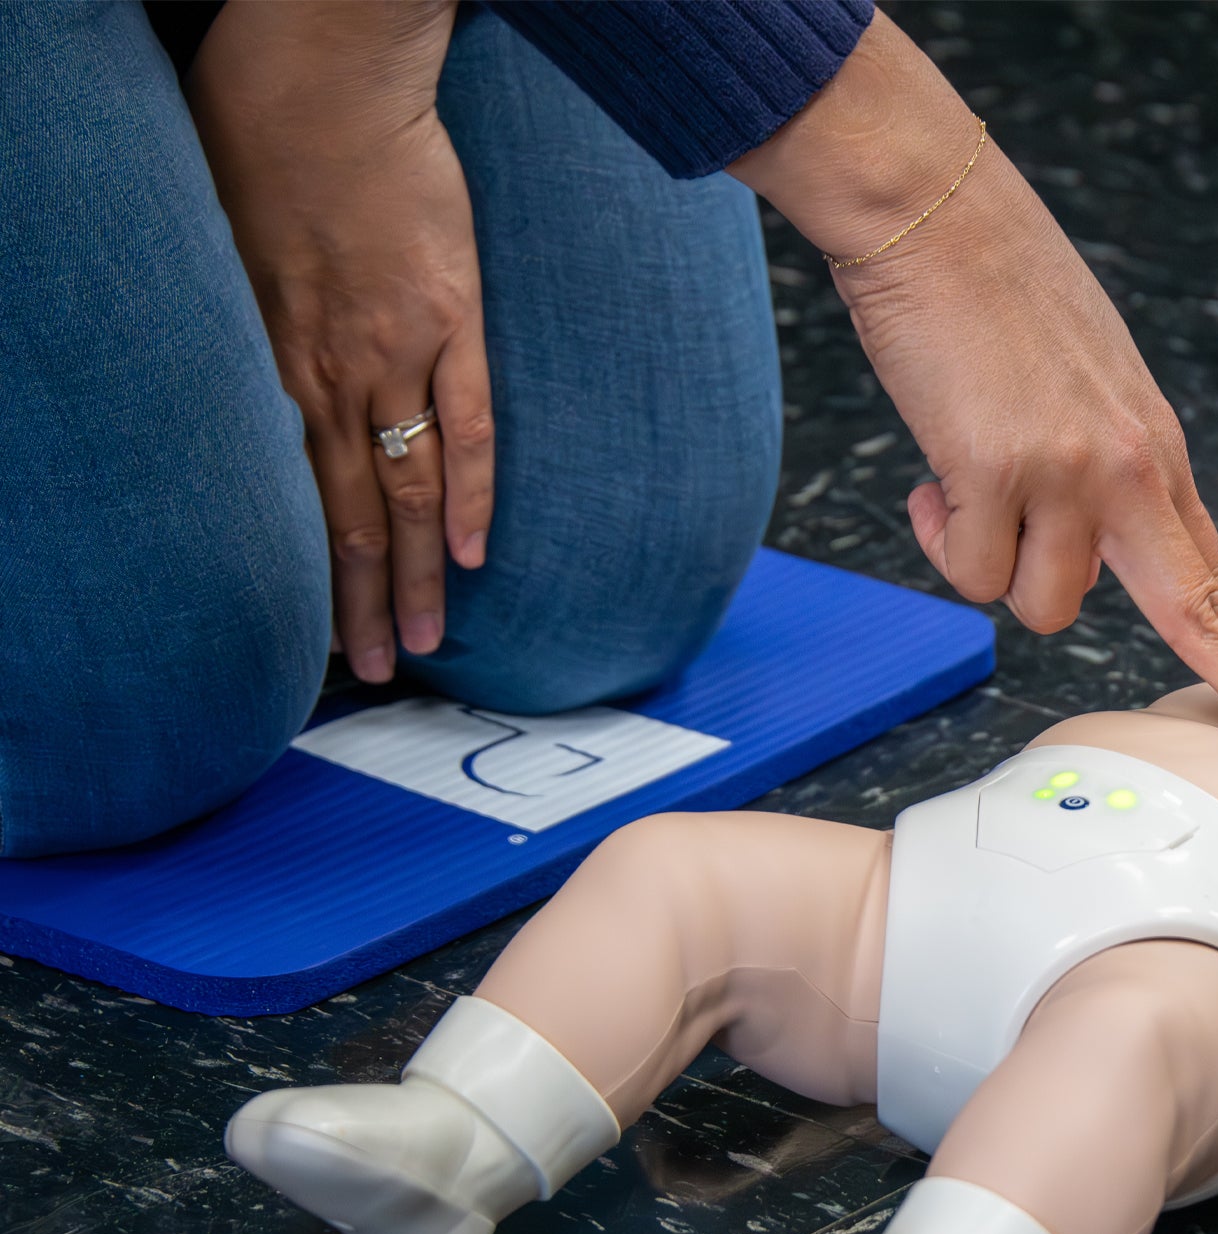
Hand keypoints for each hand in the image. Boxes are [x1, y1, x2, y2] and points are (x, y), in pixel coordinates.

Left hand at [185, 0, 491, 682]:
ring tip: (428, 639)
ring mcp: (398, 351)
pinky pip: (469, 423)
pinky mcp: (453, 318)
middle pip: (352, 511)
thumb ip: (260, 332)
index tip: (320, 632)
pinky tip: (469, 552)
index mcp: (277, 358)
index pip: (297, 494)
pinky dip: (472, 492)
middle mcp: (331, 372)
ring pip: (408, 486)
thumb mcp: (230, 246)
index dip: (310, 570)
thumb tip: (272, 395)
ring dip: (415, 571)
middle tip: (384, 668)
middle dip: (365, 599)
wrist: (327, 67)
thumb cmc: (263, 136)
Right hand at [731, 15, 1217, 761]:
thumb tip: (1084, 567)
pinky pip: (971, 572)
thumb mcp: (1088, 393)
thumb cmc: (999, 298)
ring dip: (994, 567)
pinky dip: (941, 536)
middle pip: (1192, 615)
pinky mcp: (997, 471)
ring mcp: (1070, 472)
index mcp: (1157, 452)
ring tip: (968, 489)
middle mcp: (1131, 470)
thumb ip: (1105, 485)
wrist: (935, 214)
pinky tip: (934, 473)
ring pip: (1039, 607)